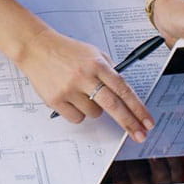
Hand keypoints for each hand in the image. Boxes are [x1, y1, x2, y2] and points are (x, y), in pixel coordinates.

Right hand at [23, 27, 156, 139]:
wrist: (36, 47)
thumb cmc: (65, 50)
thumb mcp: (92, 52)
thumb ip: (108, 70)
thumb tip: (123, 93)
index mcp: (97, 64)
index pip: (123, 89)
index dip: (138, 108)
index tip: (147, 121)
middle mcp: (84, 76)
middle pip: (113, 106)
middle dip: (129, 123)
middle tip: (140, 135)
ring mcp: (69, 89)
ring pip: (94, 113)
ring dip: (94, 109)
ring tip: (82, 93)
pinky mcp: (56, 100)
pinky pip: (77, 118)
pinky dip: (78, 112)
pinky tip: (71, 99)